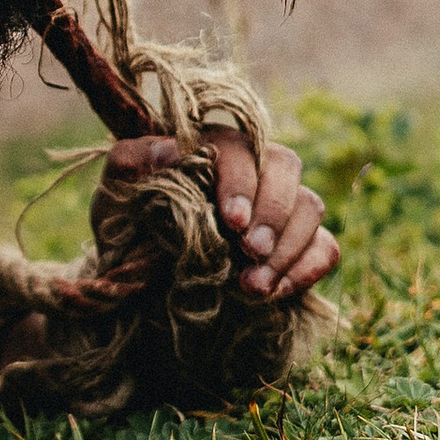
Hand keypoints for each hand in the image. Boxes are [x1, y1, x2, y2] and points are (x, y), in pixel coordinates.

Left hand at [107, 129, 339, 302]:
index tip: (232, 222)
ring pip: (311, 207)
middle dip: (273, 212)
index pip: (241, 149)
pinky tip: (275, 292)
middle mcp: (254, 169)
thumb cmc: (127, 225)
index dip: (242, 182)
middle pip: (287, 168)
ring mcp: (279, 208)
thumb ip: (130, 162)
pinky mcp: (296, 245)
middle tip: (250, 252)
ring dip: (287, 248)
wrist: (139, 277)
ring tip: (252, 287)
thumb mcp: (115, 194)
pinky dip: (306, 269)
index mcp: (212, 147)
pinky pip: (325, 247)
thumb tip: (170, 151)